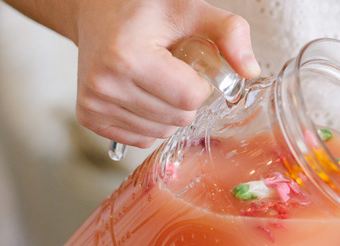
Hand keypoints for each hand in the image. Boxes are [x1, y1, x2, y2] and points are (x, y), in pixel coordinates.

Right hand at [70, 0, 260, 147]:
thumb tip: (250, 70)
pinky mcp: (89, 117)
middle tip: (170, 70)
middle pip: (179, 118)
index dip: (200, 84)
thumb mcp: (191, 10)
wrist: (97, 12)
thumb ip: (229, 32)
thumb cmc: (144, 10)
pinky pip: (142, 138)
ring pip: (162, 132)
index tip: (187, 64)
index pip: (190, 98)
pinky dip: (150, 121)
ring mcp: (93, 103)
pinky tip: (141, 94)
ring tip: (154, 80)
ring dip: (169, 111)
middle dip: (185, 98)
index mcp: (127, 56)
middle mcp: (105, 84)